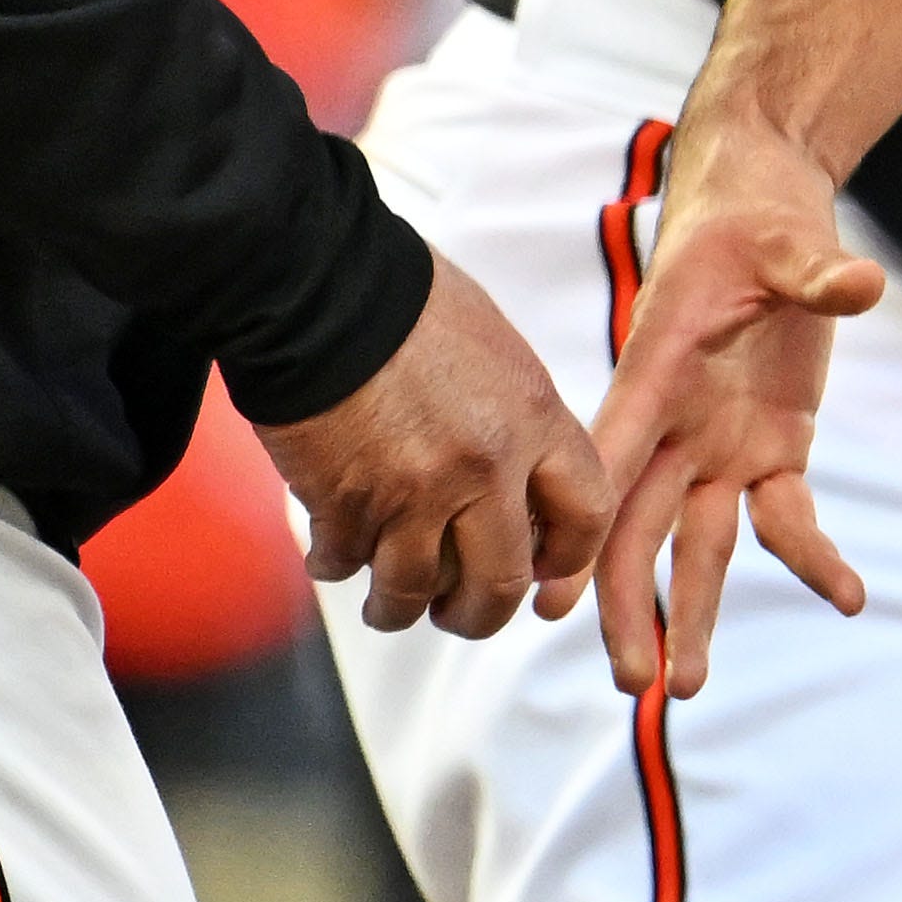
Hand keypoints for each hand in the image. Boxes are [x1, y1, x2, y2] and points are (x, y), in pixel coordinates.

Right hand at [262, 257, 608, 638]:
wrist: (315, 287)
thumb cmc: (402, 299)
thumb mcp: (493, 347)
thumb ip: (514, 415)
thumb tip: (516, 473)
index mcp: (531, 419)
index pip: (586, 513)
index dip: (567, 555)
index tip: (541, 571)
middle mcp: (482, 466)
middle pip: (498, 583)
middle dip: (478, 614)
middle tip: (459, 614)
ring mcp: (412, 494)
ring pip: (414, 592)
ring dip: (399, 607)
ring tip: (388, 606)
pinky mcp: (344, 506)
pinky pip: (346, 564)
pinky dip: (337, 566)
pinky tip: (331, 553)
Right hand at [587, 124, 886, 697]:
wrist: (763, 203)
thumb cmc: (752, 215)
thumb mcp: (783, 236)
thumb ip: (817, 270)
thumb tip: (861, 285)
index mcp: (656, 372)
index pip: (610, 460)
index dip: (580, 531)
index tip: (549, 604)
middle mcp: (678, 422)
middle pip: (640, 525)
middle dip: (631, 603)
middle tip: (633, 679)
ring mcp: (721, 442)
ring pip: (699, 542)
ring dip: (694, 611)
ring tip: (686, 686)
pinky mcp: (774, 446)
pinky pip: (787, 517)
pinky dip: (814, 556)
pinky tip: (849, 594)